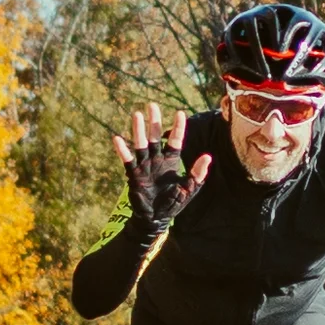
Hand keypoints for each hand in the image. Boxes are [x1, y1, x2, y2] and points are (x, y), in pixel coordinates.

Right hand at [113, 103, 210, 232]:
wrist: (155, 218)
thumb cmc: (173, 203)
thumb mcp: (188, 190)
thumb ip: (197, 174)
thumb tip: (207, 157)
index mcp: (171, 162)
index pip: (176, 141)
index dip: (178, 128)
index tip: (180, 113)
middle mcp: (157, 160)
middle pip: (156, 137)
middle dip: (154, 122)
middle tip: (152, 105)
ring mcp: (144, 166)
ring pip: (141, 144)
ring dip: (138, 130)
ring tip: (136, 115)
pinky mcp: (134, 174)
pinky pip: (127, 160)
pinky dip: (122, 150)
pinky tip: (117, 139)